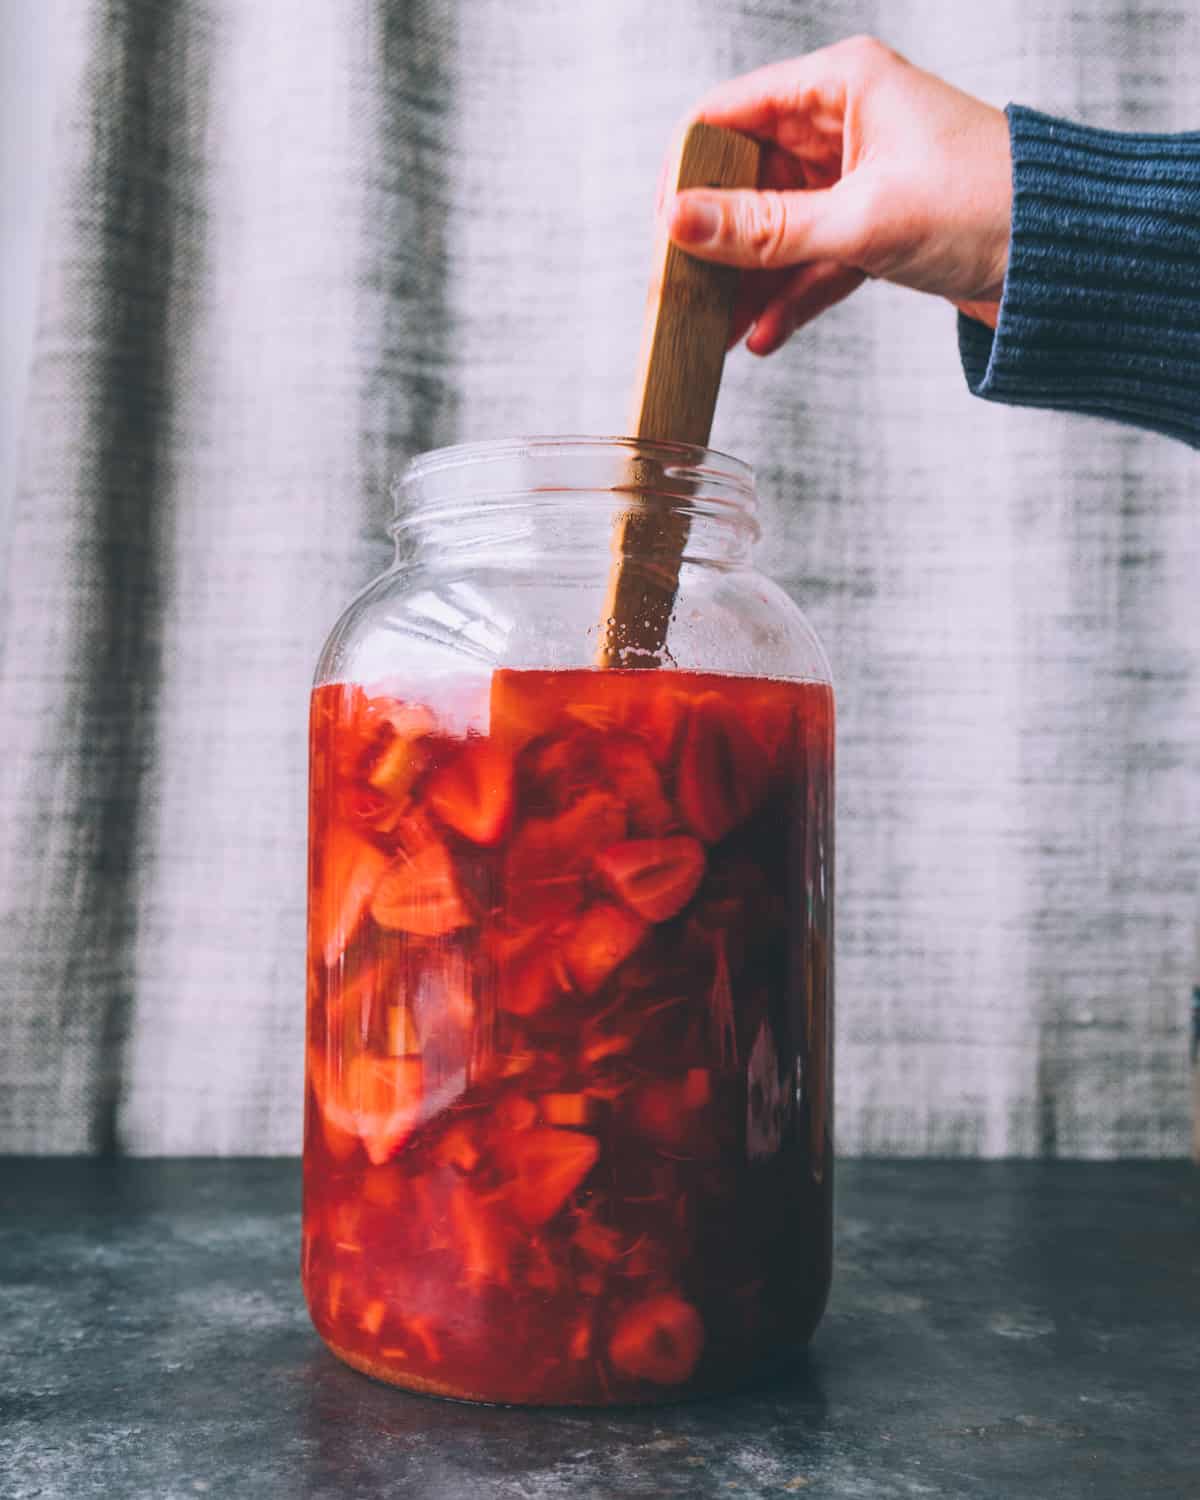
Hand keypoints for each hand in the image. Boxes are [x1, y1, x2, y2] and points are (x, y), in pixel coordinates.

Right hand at [665, 36, 1012, 353]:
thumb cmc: (985, 207)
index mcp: (842, 84)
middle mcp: (845, 124)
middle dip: (714, 239)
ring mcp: (859, 179)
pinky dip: (789, 299)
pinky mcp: (876, 229)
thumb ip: (764, 228)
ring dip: (747, 281)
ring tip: (713, 333)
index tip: (663, 230)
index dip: (688, 170)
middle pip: (747, 176)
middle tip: (680, 292)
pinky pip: (813, 262)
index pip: (731, 113)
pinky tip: (761, 338)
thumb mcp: (861, 220)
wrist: (1069, 260)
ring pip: (778, 227)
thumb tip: (679, 225)